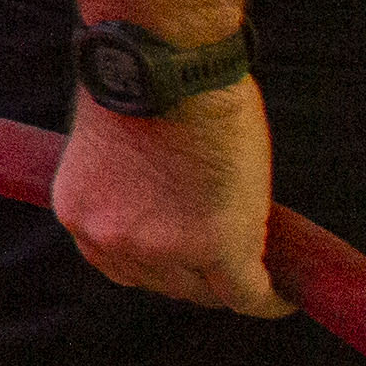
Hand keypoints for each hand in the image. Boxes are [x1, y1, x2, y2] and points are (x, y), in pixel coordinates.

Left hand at [52, 83, 284, 315]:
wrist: (165, 66)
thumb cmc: (143, 85)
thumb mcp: (112, 149)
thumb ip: (128, 186)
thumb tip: (158, 200)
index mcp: (80, 213)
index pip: (122, 262)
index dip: (160, 263)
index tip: (185, 262)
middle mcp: (110, 241)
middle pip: (163, 281)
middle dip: (194, 275)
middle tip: (226, 269)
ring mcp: (163, 250)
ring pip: (205, 289)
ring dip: (229, 284)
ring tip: (258, 275)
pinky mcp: (217, 249)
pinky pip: (248, 293)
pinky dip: (269, 299)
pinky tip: (285, 296)